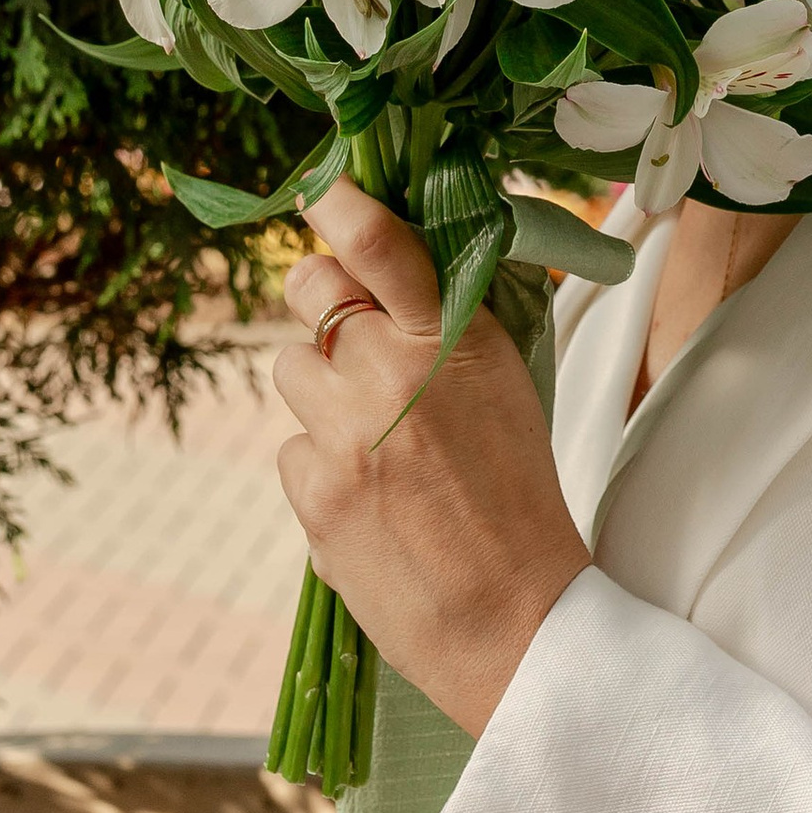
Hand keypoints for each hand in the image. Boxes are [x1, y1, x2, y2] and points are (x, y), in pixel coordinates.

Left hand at [272, 179, 592, 735]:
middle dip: (320, 300)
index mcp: (456, 341)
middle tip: (349, 334)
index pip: (381, 244)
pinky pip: (290, 449)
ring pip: (289, 368)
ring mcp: (344, 434)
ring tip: (373, 438)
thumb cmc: (522, 502)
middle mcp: (392, 374)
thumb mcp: (509, 390)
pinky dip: (320, 466)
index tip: (321, 192)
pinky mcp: (312, 492)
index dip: (340, 206)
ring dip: (321, 391)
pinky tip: (367, 497)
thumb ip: (454, 331)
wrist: (513, 620)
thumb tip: (396, 280)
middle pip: (308, 291)